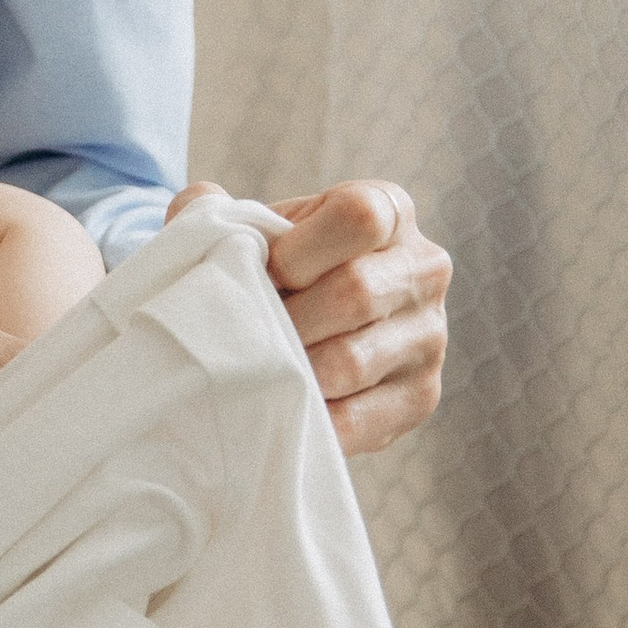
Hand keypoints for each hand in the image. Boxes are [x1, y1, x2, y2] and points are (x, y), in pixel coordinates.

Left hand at [173, 176, 447, 455]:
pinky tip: (275, 410)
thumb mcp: (259, 230)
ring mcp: (429, 337)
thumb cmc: (280, 270)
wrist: (314, 328)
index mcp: (390, 212)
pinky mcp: (420, 396)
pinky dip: (306, 419)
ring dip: (290, 372)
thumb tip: (198, 208)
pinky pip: (358, 419)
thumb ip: (218, 214)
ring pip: (352, 361)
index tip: (262, 274)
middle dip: (285, 319)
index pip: (359, 218)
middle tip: (242, 335)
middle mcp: (424, 269)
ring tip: (251, 371)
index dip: (298, 250)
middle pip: (356, 292)